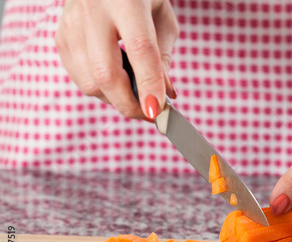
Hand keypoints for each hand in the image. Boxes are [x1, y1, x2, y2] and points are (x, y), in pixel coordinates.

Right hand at [55, 0, 178, 118]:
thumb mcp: (162, 17)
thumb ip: (164, 56)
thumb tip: (163, 96)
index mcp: (125, 0)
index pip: (139, 49)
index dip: (149, 84)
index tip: (157, 110)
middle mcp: (92, 10)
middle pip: (106, 73)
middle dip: (129, 104)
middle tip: (149, 112)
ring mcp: (70, 23)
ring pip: (89, 83)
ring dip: (116, 99)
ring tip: (135, 94)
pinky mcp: (60, 36)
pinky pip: (79, 78)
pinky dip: (100, 89)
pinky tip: (116, 81)